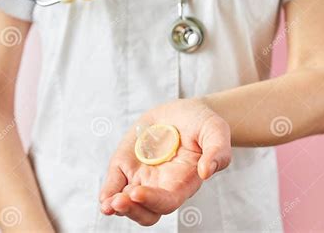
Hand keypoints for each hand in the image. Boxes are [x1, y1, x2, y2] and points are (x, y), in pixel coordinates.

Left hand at [99, 98, 230, 225]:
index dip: (152, 201)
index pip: (168, 201)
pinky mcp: (126, 164)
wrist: (183, 112)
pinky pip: (115, 183)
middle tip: (119, 201)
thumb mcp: (215, 130)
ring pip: (129, 203)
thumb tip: (206, 172)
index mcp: (183, 181)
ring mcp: (142, 176)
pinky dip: (108, 192)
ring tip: (109, 203)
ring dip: (117, 206)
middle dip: (131, 209)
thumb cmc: (202, 124)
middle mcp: (161, 185)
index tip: (138, 192)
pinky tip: (105, 198)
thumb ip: (218, 151)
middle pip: (146, 211)